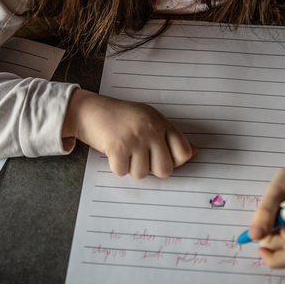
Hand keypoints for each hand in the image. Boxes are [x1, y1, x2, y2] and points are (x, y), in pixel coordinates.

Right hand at [62, 89, 195, 178]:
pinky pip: (123, 172)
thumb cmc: (121, 116)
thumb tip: (193, 153)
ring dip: (131, 168)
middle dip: (152, 169)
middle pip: (165, 170)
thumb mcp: (149, 119)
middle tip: (141, 158)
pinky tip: (113, 152)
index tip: (161, 156)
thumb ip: (170, 137)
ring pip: (142, 174)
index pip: (183, 153)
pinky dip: (116, 166)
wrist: (91, 109)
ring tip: (125, 152)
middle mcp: (150, 130)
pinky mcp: (117, 147)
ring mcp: (134, 139)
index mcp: (161, 123)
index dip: (174, 161)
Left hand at [248, 145, 284, 267]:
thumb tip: (254, 235)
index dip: (271, 257)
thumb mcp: (276, 191)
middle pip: (283, 251)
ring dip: (277, 232)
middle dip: (271, 235)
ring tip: (281, 211)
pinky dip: (284, 230)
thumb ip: (265, 214)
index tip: (258, 242)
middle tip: (272, 213)